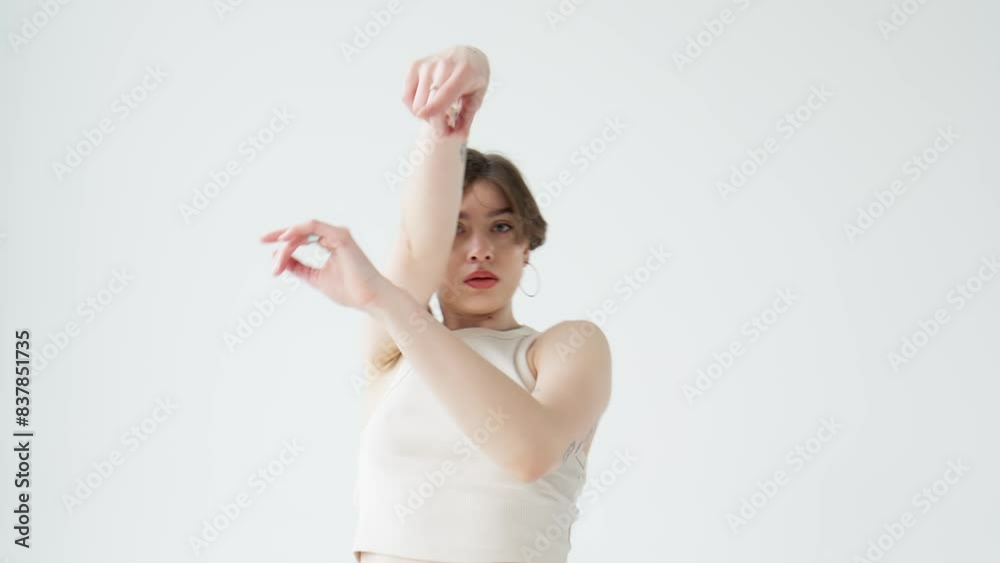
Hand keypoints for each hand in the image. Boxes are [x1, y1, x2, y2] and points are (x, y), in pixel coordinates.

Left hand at [260, 219, 391, 310]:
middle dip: (280, 239)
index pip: (301, 237)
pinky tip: (284, 238)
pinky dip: (298, 230)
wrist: (370, 299)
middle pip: (299, 232)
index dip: (282, 243)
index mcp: (330, 243)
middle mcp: (334, 236)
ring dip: (287, 242)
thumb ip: (299, 267)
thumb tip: (280, 259)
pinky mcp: (341, 237)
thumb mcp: (315, 278)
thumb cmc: (349, 290)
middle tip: (265, 247)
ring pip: (303, 230)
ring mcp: (338, 234)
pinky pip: (314, 227)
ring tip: (276, 256)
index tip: (267, 251)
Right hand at [402, 45, 489, 136]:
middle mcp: (443, 65)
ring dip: (426, 117)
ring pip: (416, 105)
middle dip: (436, 125)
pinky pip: (406, 97)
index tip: (431, 125)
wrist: (466, 55)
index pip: (444, 94)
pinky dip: (413, 107)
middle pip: (429, 106)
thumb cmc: (473, 80)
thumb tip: (459, 137)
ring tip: (439, 111)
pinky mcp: (415, 65)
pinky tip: (426, 104)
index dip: (434, 111)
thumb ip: (467, 119)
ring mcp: (427, 64)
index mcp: (463, 73)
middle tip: (447, 125)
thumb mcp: (477, 98)